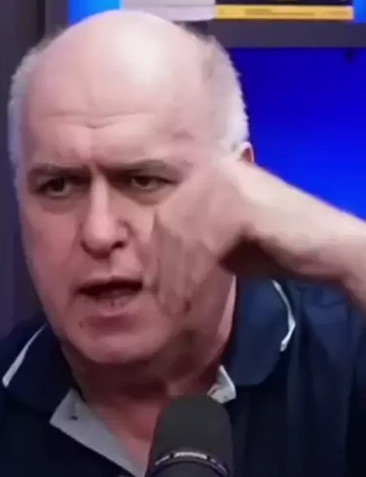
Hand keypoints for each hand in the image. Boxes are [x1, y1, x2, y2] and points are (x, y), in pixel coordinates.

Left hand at [148, 157, 361, 315]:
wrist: (327, 249)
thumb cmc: (277, 250)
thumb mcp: (223, 243)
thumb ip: (191, 240)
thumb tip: (150, 263)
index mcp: (207, 172)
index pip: (167, 212)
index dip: (158, 254)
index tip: (154, 288)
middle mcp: (213, 168)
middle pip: (171, 222)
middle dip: (164, 268)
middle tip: (161, 303)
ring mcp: (226, 180)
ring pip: (184, 234)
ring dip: (177, 277)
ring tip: (175, 308)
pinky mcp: (240, 201)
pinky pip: (204, 242)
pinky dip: (194, 275)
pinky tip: (191, 299)